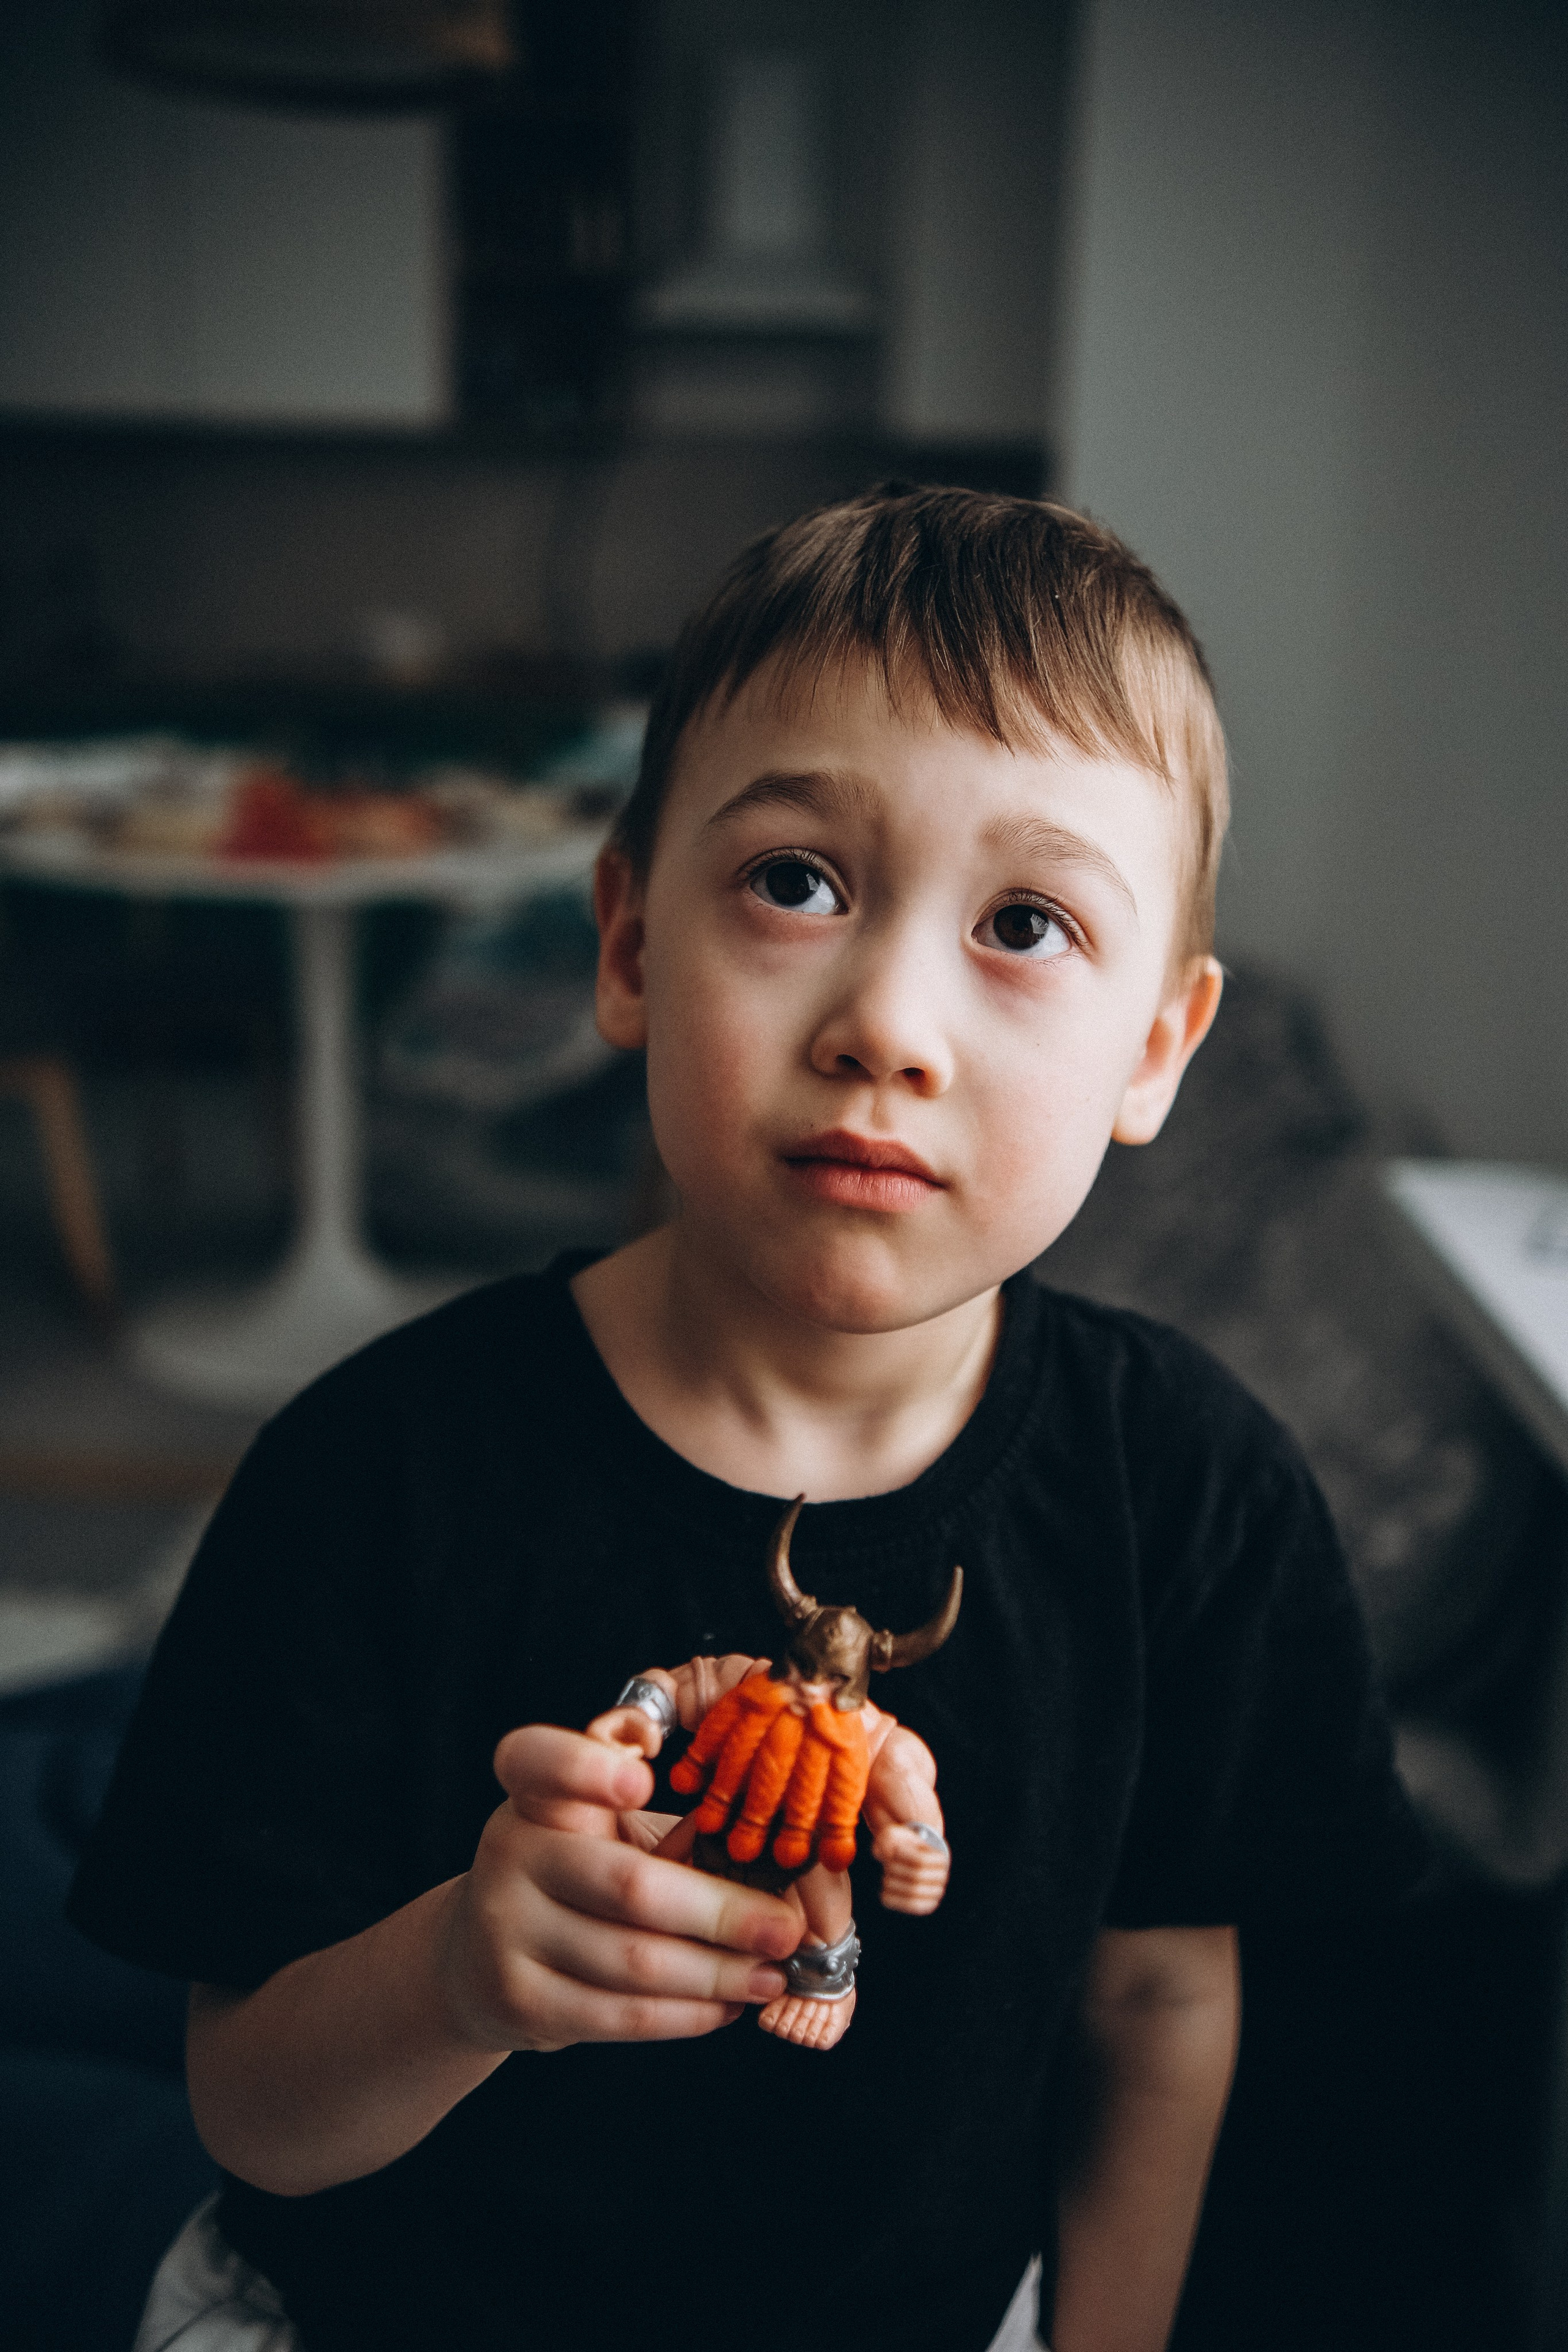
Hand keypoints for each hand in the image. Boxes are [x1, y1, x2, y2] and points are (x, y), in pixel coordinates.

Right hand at [437, 1723, 797, 2055]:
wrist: (478, 1958)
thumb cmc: (573, 1876)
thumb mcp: (599, 1830)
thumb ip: (664, 1825)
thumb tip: (762, 1851)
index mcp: (533, 1794)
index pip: (539, 1761)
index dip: (587, 1768)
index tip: (645, 1778)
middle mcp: (510, 1852)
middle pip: (627, 1885)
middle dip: (723, 1913)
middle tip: (786, 1929)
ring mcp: (507, 1929)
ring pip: (633, 1961)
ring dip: (718, 1974)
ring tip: (772, 1974)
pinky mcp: (519, 1999)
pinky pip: (619, 2014)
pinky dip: (685, 2015)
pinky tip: (726, 2005)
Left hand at [873, 1821, 949, 1913]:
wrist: (911, 1865)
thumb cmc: (903, 1847)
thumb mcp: (897, 1836)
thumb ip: (888, 1837)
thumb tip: (886, 1852)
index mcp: (940, 1859)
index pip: (920, 1860)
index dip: (902, 1857)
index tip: (892, 1851)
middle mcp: (942, 1877)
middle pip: (916, 1876)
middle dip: (896, 1870)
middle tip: (886, 1865)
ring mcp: (935, 1893)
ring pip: (913, 1892)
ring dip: (894, 1884)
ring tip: (886, 1877)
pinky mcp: (926, 1906)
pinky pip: (910, 1905)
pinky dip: (894, 1899)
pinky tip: (885, 1891)